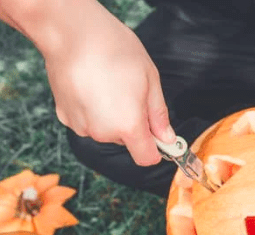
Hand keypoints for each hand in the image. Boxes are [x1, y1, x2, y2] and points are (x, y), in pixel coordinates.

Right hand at [43, 5, 174, 165]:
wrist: (72, 33)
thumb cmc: (115, 51)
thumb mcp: (150, 81)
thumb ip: (159, 115)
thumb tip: (167, 138)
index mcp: (128, 126)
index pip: (146, 158)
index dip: (156, 151)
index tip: (160, 139)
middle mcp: (103, 133)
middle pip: (127, 141)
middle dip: (133, 124)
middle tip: (131, 93)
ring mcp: (81, 126)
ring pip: (106, 131)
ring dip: (112, 117)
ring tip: (108, 86)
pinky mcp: (65, 117)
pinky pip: (87, 121)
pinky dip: (92, 110)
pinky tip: (91, 87)